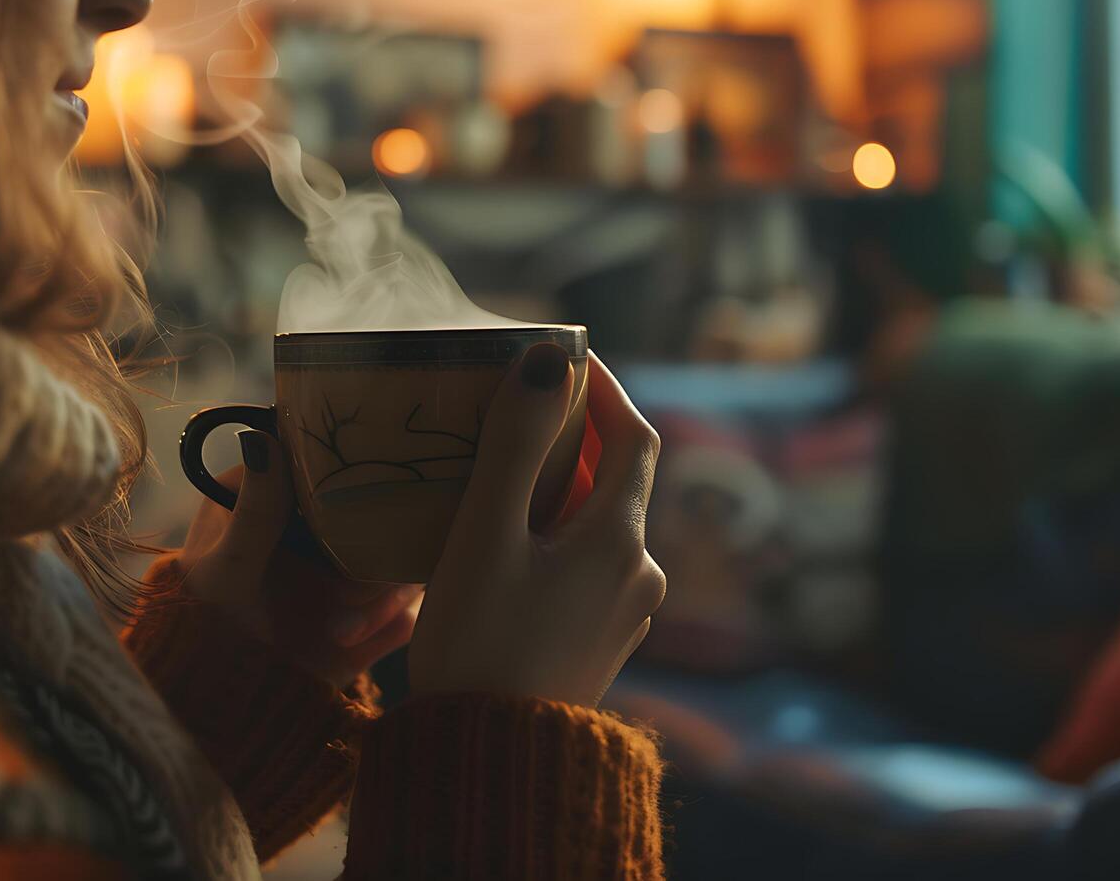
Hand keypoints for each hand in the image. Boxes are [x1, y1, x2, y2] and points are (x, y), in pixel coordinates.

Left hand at [177, 434, 421, 687]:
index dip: (357, 474)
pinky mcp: (374, 610)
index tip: (363, 496)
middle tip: (343, 591)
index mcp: (276, 493)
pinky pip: (408, 605)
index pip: (332, 462)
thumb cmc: (206, 625)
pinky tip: (346, 642)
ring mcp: (352, 565)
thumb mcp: (229, 568)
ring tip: (336, 630)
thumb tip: (266, 436)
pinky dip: (387, 623)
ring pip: (405, 559)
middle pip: (386, 509)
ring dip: (379, 596)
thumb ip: (256, 510)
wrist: (228, 700)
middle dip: (374, 554)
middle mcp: (323, 523)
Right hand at [408, 346, 665, 707]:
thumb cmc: (479, 645)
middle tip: (509, 414)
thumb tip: (545, 360)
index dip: (601, 388)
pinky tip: (501, 548)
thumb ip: (513, 444)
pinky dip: (554, 539)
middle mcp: (640, 574)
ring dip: (557, 494)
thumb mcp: (485, 535)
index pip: (633, 435)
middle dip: (569, 441)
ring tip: (493, 480)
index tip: (559, 358)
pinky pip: (585, 569)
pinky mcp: (599, 645)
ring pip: (597, 528)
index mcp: (620, 540)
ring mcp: (624, 614)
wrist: (489, 761)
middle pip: (614, 481)